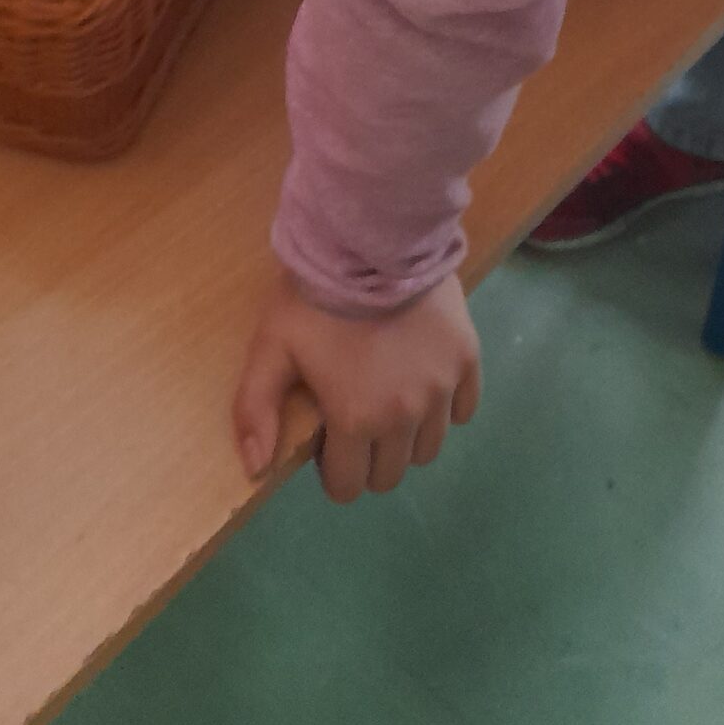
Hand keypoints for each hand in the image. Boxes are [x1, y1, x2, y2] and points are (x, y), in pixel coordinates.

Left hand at [233, 272, 481, 502]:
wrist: (373, 238)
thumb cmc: (316, 296)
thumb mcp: (271, 346)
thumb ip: (256, 409)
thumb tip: (256, 469)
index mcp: (355, 420)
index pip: (347, 486)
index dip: (331, 469)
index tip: (326, 436)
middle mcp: (405, 417)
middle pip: (390, 475)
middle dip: (368, 459)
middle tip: (355, 418)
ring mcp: (441, 390)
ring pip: (428, 448)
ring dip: (406, 438)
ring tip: (388, 400)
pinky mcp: (467, 361)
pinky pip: (463, 410)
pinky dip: (444, 408)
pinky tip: (423, 382)